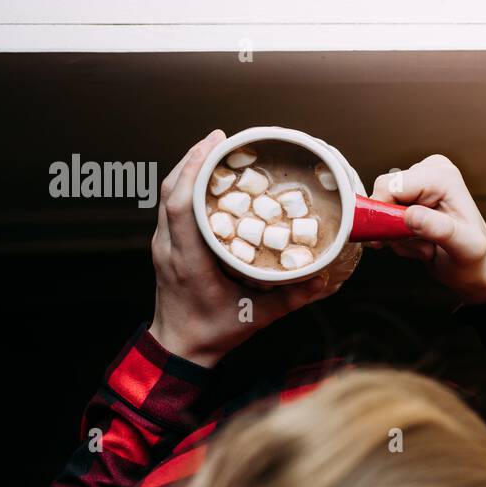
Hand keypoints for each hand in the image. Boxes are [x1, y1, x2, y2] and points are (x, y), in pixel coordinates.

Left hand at [147, 130, 349, 366]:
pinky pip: (170, 207)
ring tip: (213, 148)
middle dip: (193, 158)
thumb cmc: (214, 334)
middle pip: (171, 190)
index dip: (195, 169)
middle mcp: (170, 247)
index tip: (216, 143)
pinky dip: (186, 186)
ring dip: (187, 168)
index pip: (182, 204)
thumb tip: (322, 278)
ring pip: (167, 195)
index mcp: (188, 260)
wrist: (179, 349)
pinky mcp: (165, 247)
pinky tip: (206, 179)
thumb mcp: (257, 318)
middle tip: (220, 137)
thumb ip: (291, 298)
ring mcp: (163, 246)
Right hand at [370, 154, 485, 303]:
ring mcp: (419, 184)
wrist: (476, 270)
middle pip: (382, 194)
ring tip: (426, 245)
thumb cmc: (475, 260)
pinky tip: (420, 243)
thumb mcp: (465, 248)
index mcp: (443, 176)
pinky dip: (397, 236)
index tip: (402, 238)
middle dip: (394, 226)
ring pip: (381, 209)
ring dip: (398, 235)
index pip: (391, 186)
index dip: (386, 214)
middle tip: (423, 244)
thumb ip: (440, 230)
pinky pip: (385, 217)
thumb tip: (411, 215)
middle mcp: (430, 172)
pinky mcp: (411, 198)